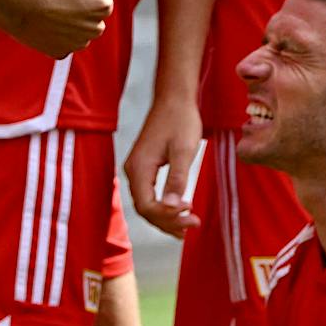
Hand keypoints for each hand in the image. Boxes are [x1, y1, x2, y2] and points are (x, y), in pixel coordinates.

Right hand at [11, 0, 113, 57]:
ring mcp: (77, 43)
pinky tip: (41, 21)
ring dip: (64, 12)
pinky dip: (51, 29)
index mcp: (105, 5)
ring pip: (73, 20)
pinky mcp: (59, 52)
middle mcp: (96, 28)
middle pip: (87, 2)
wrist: (14, 1)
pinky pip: (59, 36)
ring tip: (46, 5)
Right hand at [126, 91, 202, 236]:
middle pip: (145, 209)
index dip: (167, 215)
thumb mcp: (183, 150)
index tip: (190, 211)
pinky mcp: (145, 167)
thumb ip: (177, 179)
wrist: (175, 99)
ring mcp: (138, 169)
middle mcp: (133, 170)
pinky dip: (164, 207)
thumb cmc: (180, 120)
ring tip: (187, 226)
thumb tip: (172, 206)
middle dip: (168, 221)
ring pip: (147, 204)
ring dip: (166, 218)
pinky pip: (150, 195)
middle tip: (192, 225)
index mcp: (139, 167)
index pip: (147, 205)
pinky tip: (179, 212)